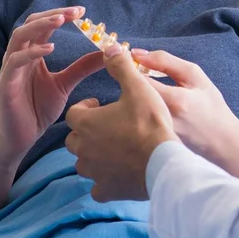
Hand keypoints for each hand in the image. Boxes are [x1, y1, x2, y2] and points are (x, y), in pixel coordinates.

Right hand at [0, 6, 103, 161]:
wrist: (22, 137)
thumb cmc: (39, 108)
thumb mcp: (65, 84)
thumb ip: (81, 68)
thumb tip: (105, 54)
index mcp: (33, 52)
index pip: (45, 24)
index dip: (62, 14)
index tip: (82, 11)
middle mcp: (20, 54)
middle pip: (32, 22)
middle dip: (53, 14)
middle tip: (75, 12)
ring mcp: (11, 67)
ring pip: (20, 35)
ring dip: (40, 25)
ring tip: (60, 20)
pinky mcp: (6, 82)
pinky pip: (15, 61)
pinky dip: (32, 52)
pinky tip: (49, 48)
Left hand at [65, 44, 178, 202]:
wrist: (164, 163)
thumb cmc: (149, 123)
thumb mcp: (137, 87)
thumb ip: (121, 66)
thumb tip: (109, 47)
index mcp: (86, 123)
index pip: (74, 112)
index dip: (87, 106)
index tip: (101, 104)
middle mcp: (83, 148)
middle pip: (75, 137)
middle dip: (87, 130)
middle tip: (108, 124)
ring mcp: (93, 172)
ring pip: (84, 161)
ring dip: (94, 154)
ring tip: (114, 146)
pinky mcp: (106, 190)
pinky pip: (97, 186)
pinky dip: (104, 180)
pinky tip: (118, 173)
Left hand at [132, 49, 238, 163]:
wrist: (222, 144)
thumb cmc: (210, 107)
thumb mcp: (194, 76)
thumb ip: (165, 61)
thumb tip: (137, 53)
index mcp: (174, 101)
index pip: (136, 79)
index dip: (129, 70)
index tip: (132, 65)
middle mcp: (162, 122)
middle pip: (128, 98)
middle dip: (128, 86)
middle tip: (137, 82)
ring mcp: (155, 139)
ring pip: (128, 115)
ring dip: (130, 102)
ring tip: (144, 100)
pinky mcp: (151, 149)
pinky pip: (133, 127)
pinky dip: (134, 118)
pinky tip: (147, 117)